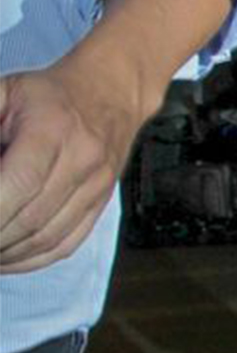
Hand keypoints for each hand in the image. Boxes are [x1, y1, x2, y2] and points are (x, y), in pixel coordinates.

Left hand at [0, 65, 135, 272]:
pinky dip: (32, 259)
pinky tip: (8, 258)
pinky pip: (66, 244)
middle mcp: (81, 160)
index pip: (20, 182)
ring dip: (8, 252)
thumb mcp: (4, 92)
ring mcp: (95, 187)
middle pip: (31, 217)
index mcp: (53, 129)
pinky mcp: (100, 205)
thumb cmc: (49, 96)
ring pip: (47, 238)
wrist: (110, 94)